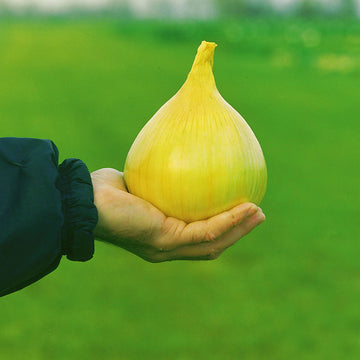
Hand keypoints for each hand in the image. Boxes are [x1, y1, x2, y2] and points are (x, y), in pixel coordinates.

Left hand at [91, 168, 264, 261]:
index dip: (223, 228)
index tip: (241, 210)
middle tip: (258, 214)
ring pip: (214, 242)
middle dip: (237, 231)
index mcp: (163, 236)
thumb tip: (175, 157)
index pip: (199, 237)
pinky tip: (246, 208)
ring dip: (239, 229)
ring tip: (259, 213)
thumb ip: (160, 178)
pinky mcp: (165, 241)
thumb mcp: (141, 180)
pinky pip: (205, 231)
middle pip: (212, 245)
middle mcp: (167, 247)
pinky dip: (228, 221)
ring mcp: (167, 247)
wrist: (84, 201)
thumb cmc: (107, 189)